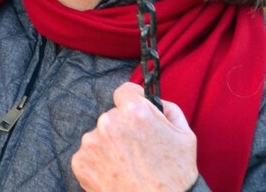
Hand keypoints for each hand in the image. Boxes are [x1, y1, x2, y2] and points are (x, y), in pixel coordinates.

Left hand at [71, 83, 198, 191]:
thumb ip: (169, 110)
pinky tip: (116, 175)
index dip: (132, 99)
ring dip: (109, 146)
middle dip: (122, 128)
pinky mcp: (80, 162)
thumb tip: (156, 101)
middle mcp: (108, 122)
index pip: (125, 91)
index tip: (134, 110)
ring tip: (127, 166)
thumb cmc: (176, 176)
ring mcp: (92, 143)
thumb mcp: (185, 136)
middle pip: (112, 116)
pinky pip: (88, 155)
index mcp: (134, 111)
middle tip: (137, 150)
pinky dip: (99, 163)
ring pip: (99, 136)